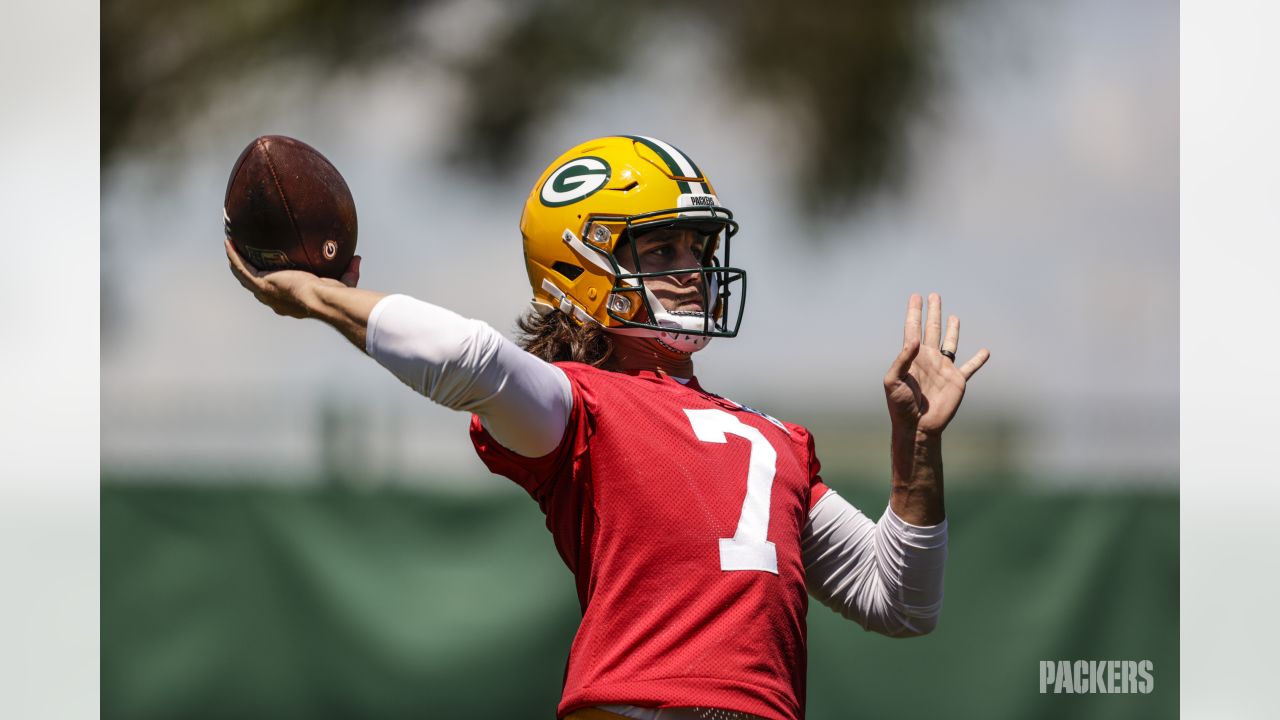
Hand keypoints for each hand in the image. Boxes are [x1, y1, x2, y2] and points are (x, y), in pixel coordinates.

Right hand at [225, 238, 361, 317]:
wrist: (323, 299)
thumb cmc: (335, 296)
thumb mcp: (343, 282)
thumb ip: (349, 271)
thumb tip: (357, 258)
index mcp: (290, 302)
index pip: (278, 294)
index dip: (272, 284)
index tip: (271, 272)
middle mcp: (274, 299)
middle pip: (256, 286)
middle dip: (249, 273)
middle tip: (245, 258)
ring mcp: (265, 292)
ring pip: (244, 276)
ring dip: (236, 262)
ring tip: (231, 247)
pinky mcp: (261, 283)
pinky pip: (241, 267)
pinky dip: (234, 255)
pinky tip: (229, 242)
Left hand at [883, 293, 988, 436]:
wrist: (917, 426)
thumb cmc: (900, 405)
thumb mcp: (893, 381)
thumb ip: (902, 360)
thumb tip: (915, 340)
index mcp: (912, 357)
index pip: (912, 329)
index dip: (914, 312)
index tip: (915, 296)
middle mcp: (928, 359)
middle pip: (931, 329)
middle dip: (932, 312)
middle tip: (934, 295)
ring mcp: (943, 369)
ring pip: (950, 343)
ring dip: (952, 330)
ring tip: (953, 316)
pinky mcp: (957, 381)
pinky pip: (970, 368)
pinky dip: (978, 360)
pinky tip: (985, 352)